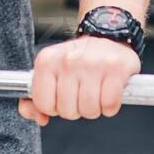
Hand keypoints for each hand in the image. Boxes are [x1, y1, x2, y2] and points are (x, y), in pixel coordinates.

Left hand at [19, 37, 140, 126]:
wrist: (107, 35)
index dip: (54, 107)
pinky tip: (107, 94)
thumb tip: (39, 118)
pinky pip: (109, 105)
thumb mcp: (52, 71)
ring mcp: (92, 64)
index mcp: (47, 61)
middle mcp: (68, 60)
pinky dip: (110, 106)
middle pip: (67, 111)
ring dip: (94, 109)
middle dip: (75, 109)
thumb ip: (38, 98)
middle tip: (81, 94)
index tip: (60, 98)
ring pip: (89, 110)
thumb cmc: (78, 59)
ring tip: (95, 93)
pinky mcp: (115, 69)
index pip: (43, 103)